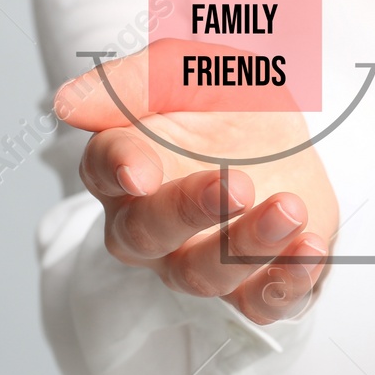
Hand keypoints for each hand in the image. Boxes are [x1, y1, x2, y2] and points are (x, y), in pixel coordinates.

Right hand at [55, 41, 338, 324]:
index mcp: (126, 165)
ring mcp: (197, 260)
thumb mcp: (189, 70)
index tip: (139, 169)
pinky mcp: (250, 286)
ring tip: (289, 208)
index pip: (103, 169)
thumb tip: (66, 103)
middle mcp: (150, 223)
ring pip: (201, 274)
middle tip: (237, 185)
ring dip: (247, 245)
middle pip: (145, 232)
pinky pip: (258, 304)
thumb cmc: (225, 102)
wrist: (292, 138)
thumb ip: (133, 83)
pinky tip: (309, 249)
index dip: (118, 169)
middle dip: (188, 211)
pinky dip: (286, 282)